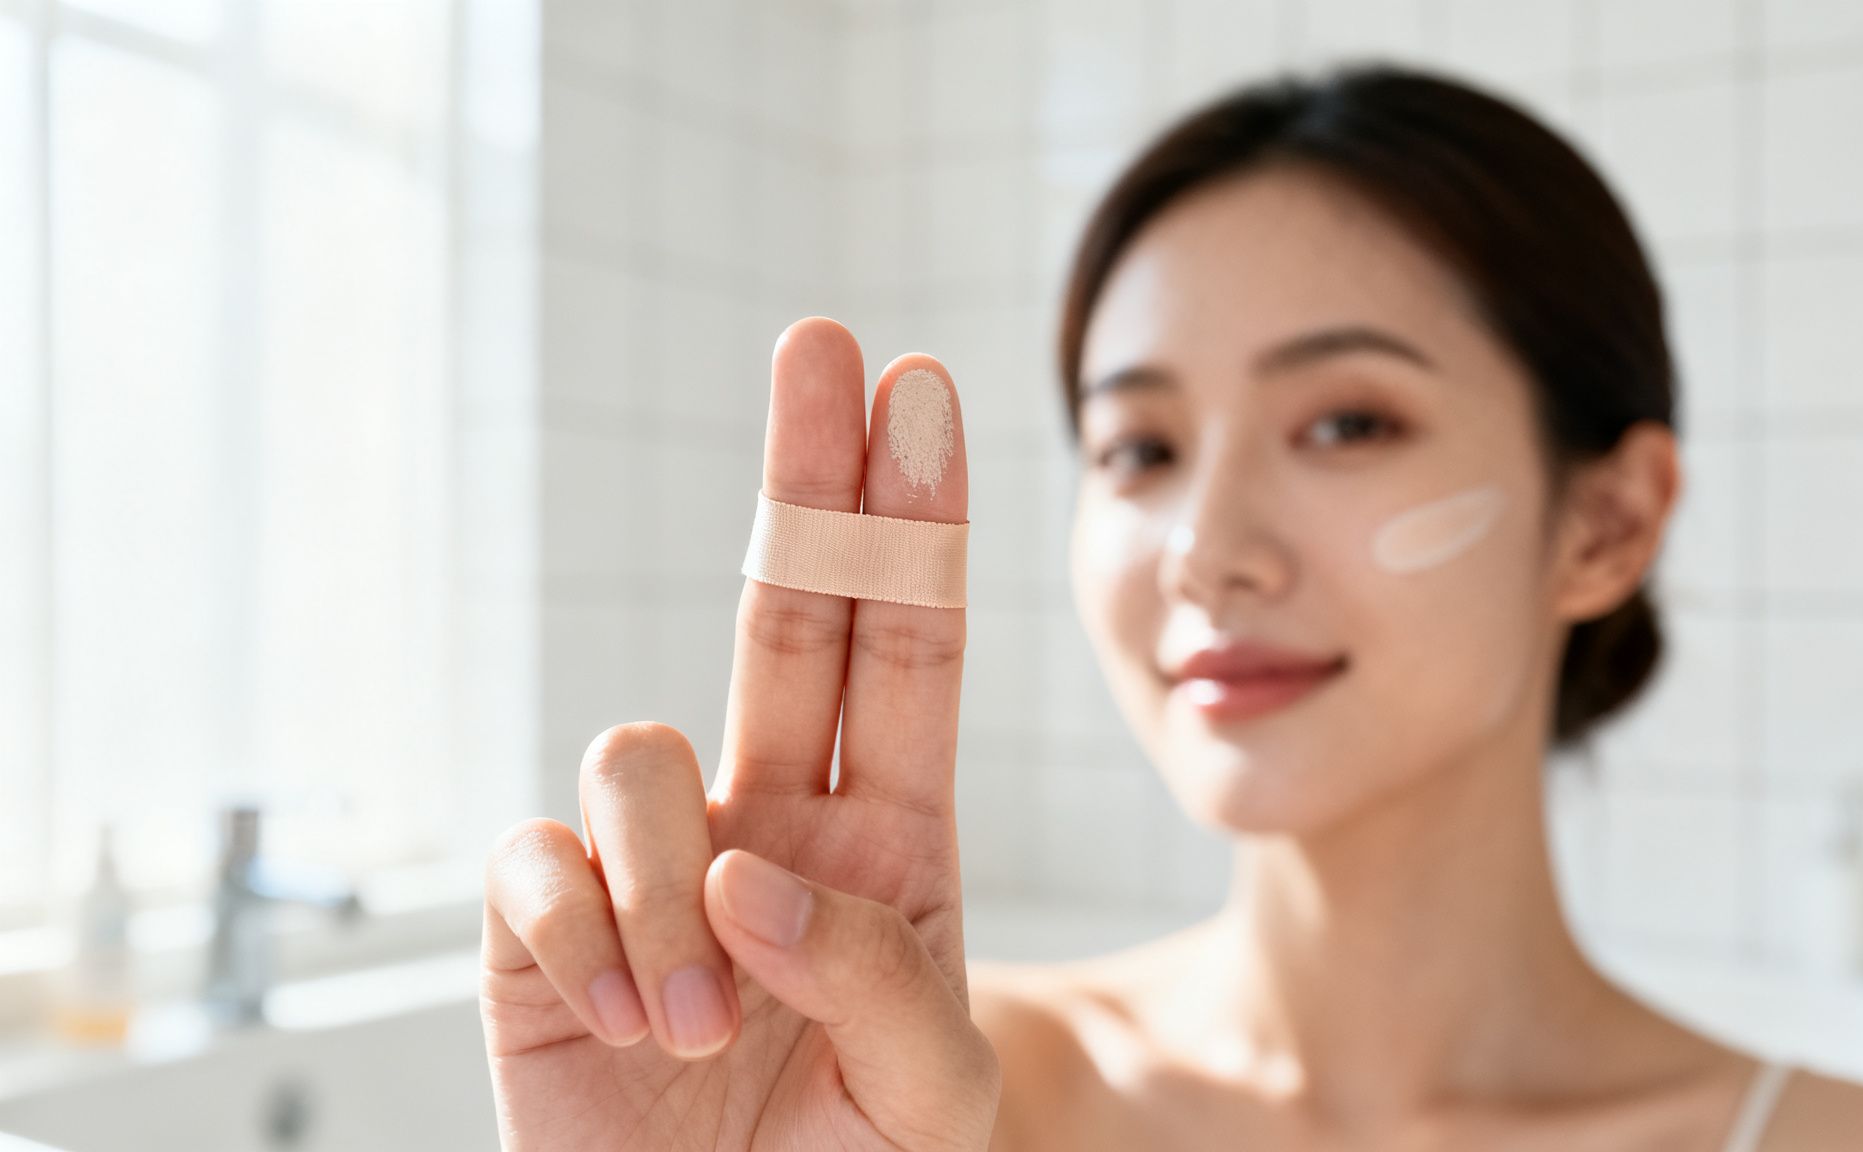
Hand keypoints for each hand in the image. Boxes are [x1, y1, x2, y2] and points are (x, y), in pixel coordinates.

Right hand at [479, 317, 996, 1150]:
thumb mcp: (923, 1094)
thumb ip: (870, 976)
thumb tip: (749, 868)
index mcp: (888, 838)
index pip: (907, 646)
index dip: (913, 520)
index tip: (918, 392)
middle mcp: (771, 818)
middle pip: (787, 611)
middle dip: (807, 479)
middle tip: (822, 343)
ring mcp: (652, 862)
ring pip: (638, 751)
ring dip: (669, 888)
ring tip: (701, 1025)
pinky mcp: (543, 927)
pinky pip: (537, 867)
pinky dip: (582, 947)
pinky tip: (623, 1024)